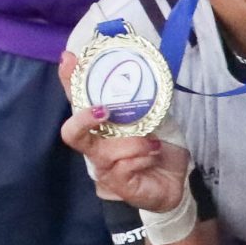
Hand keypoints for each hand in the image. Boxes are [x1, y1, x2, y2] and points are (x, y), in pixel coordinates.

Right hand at [56, 50, 193, 210]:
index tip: (69, 60)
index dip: (68, 80)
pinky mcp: (118, 185)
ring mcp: (104, 168)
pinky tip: (153, 154)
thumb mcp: (154, 117)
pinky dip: (143, 157)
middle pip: (71, 133)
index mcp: (101, 127)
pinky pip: (124, 167)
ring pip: (106, 152)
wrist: (176, 181)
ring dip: (134, 142)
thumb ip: (143, 99)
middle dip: (84, 119)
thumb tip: (144, 66)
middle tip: (105, 111)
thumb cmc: (158, 147)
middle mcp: (96, 147)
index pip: (77, 101)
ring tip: (152, 141)